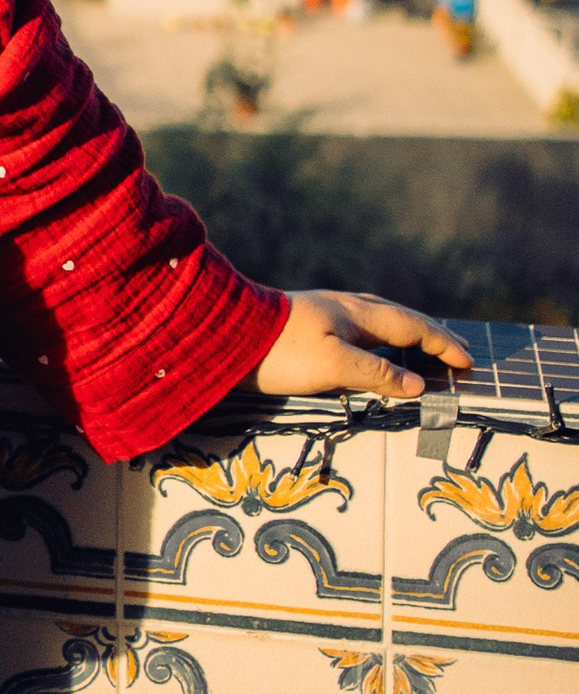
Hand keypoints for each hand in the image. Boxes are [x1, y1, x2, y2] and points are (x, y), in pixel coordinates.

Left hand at [253, 290, 473, 405]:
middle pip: (399, 317)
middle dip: (429, 334)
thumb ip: (377, 374)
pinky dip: (380, 336)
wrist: (224, 334)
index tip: (467, 362)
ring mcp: (325, 312)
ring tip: (420, 345)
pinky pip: (359, 326)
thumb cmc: (280, 351)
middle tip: (455, 350)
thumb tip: (417, 386)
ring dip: (405, 332)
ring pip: (378, 318)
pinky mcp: (308, 323)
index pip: (412, 327)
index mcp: (357, 314)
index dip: (442, 344)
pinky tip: (369, 346)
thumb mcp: (333, 366)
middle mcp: (345, 307)